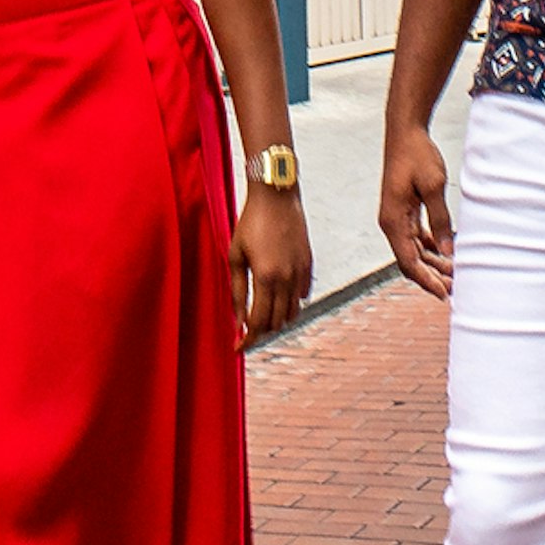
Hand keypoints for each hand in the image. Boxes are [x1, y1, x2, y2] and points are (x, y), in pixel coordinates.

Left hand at [234, 186, 313, 341]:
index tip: (238, 348)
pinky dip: (291, 304)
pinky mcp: (309, 264)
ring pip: (292, 312)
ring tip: (262, 317)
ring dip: (277, 320)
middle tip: (246, 332)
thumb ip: (237, 291)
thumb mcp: (236, 256)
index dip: (248, 339)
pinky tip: (278, 299)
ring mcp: (301, 272)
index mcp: (266, 278)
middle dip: (261, 332)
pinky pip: (303, 295)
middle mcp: (287, 279)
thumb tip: (238, 321)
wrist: (277, 196)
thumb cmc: (250, 223)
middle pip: (277, 322)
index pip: (259, 322)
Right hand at [378, 123, 456, 298]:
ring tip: (456, 274)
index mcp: (393, 221)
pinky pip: (417, 238)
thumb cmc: (417, 155)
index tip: (445, 294)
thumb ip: (440, 220)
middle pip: (411, 261)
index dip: (427, 281)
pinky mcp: (404, 211)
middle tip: (456, 289)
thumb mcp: (432, 187)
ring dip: (434, 263)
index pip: (409, 262)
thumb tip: (447, 251)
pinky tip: (448, 253)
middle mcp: (391, 223)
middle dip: (432, 277)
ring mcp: (397, 218)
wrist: (405, 131)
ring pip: (415, 251)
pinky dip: (432, 248)